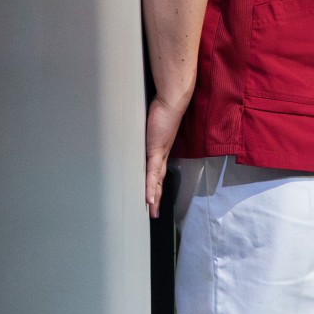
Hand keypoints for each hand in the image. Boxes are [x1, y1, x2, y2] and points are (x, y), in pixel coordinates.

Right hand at [145, 95, 185, 218]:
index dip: (155, 186)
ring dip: (154, 197)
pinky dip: (149, 186)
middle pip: (159, 180)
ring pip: (156, 180)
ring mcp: (160, 153)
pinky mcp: (156, 150)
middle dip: (156, 197)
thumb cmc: (161, 107)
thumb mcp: (151, 123)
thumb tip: (140, 130)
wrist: (172, 99)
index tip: (153, 198)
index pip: (158, 172)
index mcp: (162, 149)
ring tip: (151, 212)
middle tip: (154, 213)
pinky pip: (152, 172)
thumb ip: (147, 129)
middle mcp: (162, 154)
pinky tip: (148, 199)